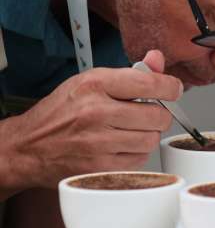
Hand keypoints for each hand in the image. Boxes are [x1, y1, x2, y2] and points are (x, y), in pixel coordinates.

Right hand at [0, 50, 181, 195]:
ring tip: (130, 130)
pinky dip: (135, 153)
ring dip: (147, 135)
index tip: (174, 89)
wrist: (27, 146)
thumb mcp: (91, 81)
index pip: (150, 83)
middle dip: (160, 115)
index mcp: (95, 84)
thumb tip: (158, 60)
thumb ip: (131, 72)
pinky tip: (120, 146)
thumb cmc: (61, 112)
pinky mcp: (99, 167)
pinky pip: (139, 160)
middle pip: (158, 116)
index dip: (171, 87)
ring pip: (151, 140)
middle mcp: (96, 112)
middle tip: (149, 113)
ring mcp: (97, 142)